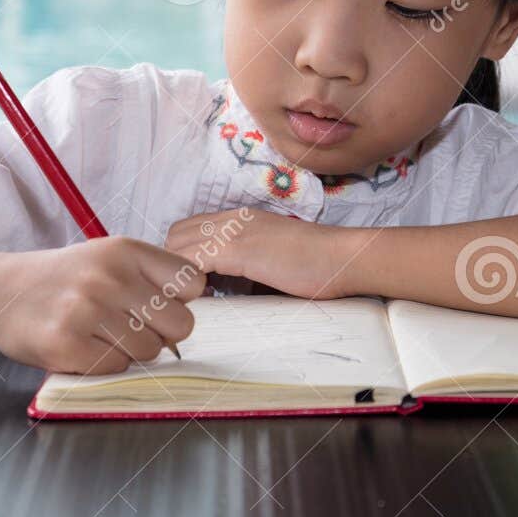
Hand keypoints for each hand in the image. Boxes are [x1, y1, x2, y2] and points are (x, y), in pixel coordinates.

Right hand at [0, 237, 205, 373]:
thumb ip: (149, 278)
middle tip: (128, 326)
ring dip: (129, 350)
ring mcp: (85, 310)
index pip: (192, 283)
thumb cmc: (62, 279)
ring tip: (98, 334)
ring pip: (148, 351)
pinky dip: (103, 364)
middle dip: (160, 333)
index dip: (179, 301)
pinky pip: (116, 367)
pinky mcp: (66, 344)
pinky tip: (81, 346)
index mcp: (124, 249)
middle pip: (180, 324)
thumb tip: (191, 314)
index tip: (156, 304)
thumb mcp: (106, 258)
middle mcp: (108, 275)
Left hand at [163, 209, 363, 299]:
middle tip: (190, 292)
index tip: (192, 282)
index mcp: (238, 218)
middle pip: (175, 236)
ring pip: (177, 248)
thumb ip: (242, 266)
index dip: (182, 256)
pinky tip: (207, 298)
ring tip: (197, 298)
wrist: (343, 257)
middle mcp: (230, 219)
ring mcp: (232, 232)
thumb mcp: (269, 257)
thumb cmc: (316, 264)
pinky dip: (190, 283)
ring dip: (180, 275)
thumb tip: (220, 288)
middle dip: (174, 265)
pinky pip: (192, 263)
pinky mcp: (237, 250)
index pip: (187, 229)